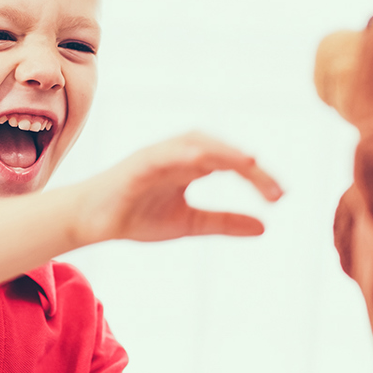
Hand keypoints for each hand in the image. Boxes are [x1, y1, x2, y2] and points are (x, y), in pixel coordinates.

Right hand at [73, 132, 281, 246]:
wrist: (93, 222)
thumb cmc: (136, 216)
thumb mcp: (190, 223)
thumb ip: (225, 222)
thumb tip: (265, 227)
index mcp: (192, 166)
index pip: (232, 165)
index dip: (258, 178)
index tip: (280, 198)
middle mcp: (179, 155)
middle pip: (222, 151)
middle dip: (249, 168)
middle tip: (275, 191)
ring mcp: (159, 156)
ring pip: (197, 145)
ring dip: (225, 152)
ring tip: (250, 164)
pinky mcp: (138, 164)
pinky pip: (164, 154)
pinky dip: (185, 154)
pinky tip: (204, 160)